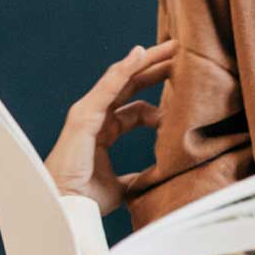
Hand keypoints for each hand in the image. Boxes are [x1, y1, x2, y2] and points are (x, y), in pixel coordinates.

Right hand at [42, 41, 175, 213]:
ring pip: (121, 77)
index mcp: (103, 131)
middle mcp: (95, 117)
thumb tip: (158, 178)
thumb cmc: (87, 198)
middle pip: (130, 84)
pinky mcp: (84, 115)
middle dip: (155, 67)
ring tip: (171, 46)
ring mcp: (88, 113)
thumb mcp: (123, 185)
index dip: (160, 102)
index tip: (186, 98)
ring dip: (146, 60)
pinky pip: (108, 86)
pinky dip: (125, 69)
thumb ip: (138, 177)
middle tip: (180, 53)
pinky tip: (141, 54)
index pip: (136, 106)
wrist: (68, 208)